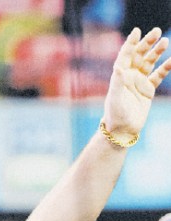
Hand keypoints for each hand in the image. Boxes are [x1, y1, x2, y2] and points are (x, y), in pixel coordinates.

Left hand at [102, 27, 170, 141]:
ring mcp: (139, 82)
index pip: (125, 55)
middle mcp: (129, 77)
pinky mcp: (148, 90)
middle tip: (157, 31)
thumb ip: (118, 82)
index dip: (130, 43)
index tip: (137, 31)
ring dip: (157, 52)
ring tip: (165, 42)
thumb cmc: (116, 114)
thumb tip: (119, 67)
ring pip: (149, 63)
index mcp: (120, 76)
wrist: (123, 130)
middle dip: (147, 43)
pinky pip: (158, 75)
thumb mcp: (116, 98)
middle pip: (139, 55)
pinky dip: (165, 68)